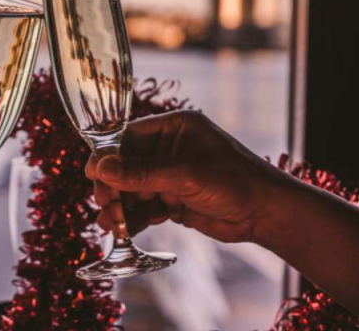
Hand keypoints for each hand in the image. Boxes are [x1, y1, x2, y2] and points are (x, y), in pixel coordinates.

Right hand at [86, 110, 286, 242]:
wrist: (265, 214)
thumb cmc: (234, 181)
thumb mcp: (185, 173)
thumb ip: (141, 172)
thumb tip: (100, 168)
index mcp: (173, 128)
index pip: (127, 137)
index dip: (107, 155)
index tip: (92, 174)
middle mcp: (167, 148)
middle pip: (125, 165)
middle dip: (113, 186)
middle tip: (105, 205)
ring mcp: (168, 175)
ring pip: (132, 189)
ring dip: (120, 206)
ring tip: (109, 224)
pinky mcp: (171, 199)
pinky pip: (143, 207)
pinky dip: (133, 218)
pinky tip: (123, 230)